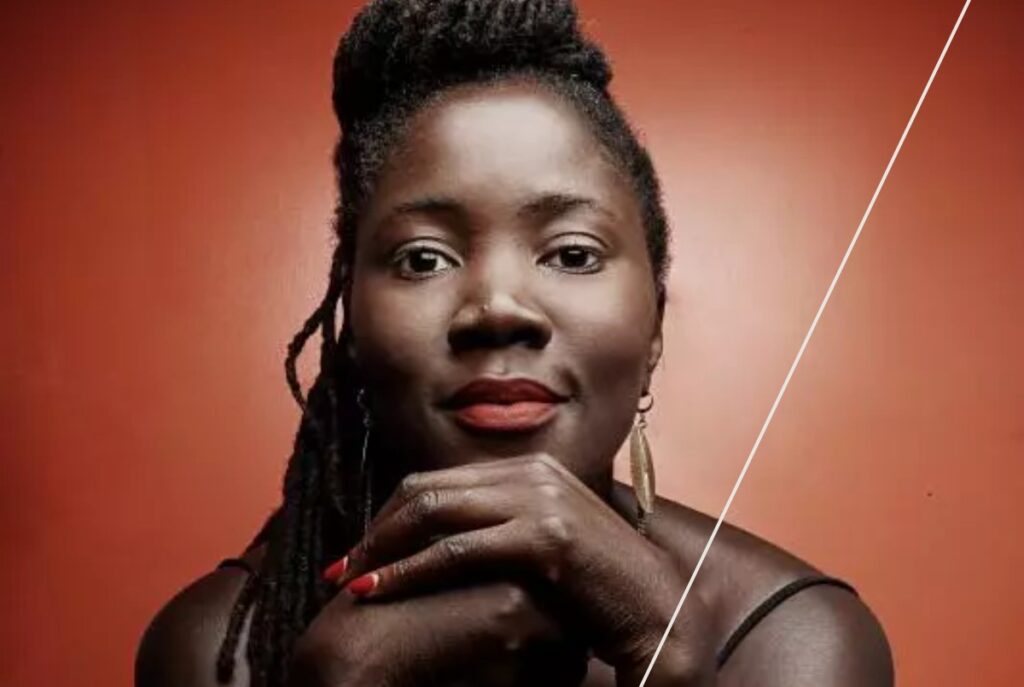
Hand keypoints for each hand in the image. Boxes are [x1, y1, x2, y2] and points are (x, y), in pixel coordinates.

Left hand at [331, 454, 715, 685]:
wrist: (659, 610)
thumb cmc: (598, 589)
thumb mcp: (545, 545)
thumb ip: (503, 529)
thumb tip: (449, 540)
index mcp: (530, 469)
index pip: (438, 481)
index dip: (391, 516)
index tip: (361, 550)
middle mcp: (532, 472)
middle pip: (426, 491)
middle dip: (376, 531)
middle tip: (339, 568)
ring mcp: (539, 499)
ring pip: (433, 515)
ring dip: (380, 549)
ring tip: (346, 580)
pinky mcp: (544, 536)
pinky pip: (456, 550)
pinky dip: (408, 571)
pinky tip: (377, 591)